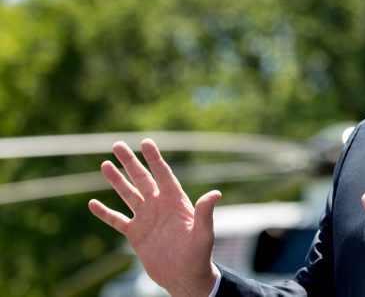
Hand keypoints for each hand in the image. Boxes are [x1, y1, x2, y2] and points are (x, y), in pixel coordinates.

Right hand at [88, 139, 220, 296]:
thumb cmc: (199, 255)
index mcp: (176, 201)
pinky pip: (117, 220)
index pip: (163, 174)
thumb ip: (205, 213)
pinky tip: (93, 203)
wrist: (185, 277)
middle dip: (130, 162)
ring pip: (128, 194)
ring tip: (105, 164)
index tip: (145, 142)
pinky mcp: (136, 234)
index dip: (154, 158)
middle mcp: (159, 206)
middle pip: (142, 179)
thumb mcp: (203, 233)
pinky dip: (105, 213)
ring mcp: (146, 218)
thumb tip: (215, 193)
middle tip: (117, 144)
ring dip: (116, 180)